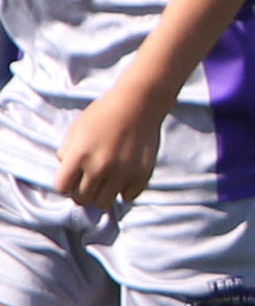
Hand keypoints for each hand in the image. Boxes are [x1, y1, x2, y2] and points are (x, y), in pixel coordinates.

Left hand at [53, 91, 160, 213]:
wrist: (139, 102)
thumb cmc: (104, 113)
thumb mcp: (76, 128)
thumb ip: (66, 152)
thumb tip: (67, 173)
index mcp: (80, 154)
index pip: (62, 187)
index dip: (65, 184)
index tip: (72, 177)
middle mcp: (100, 167)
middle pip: (82, 199)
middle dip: (82, 192)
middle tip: (89, 181)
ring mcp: (123, 172)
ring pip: (103, 203)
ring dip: (101, 195)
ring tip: (106, 183)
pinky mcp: (142, 174)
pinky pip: (128, 197)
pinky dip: (124, 192)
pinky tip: (123, 179)